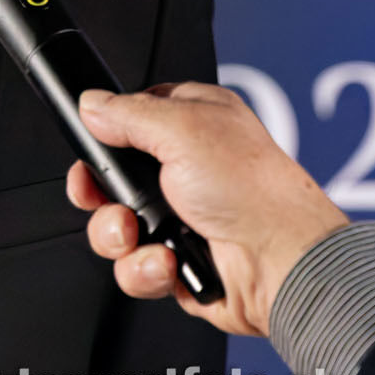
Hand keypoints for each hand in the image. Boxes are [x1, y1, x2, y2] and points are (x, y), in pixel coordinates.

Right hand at [66, 82, 348, 337]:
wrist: (282, 263)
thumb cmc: (253, 190)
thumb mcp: (184, 129)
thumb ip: (128, 114)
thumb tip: (91, 105)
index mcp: (190, 123)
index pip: (129, 119)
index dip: (104, 135)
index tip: (94, 150)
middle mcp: (184, 169)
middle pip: (112, 178)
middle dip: (101, 195)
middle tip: (105, 197)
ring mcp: (179, 218)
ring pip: (115, 227)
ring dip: (118, 236)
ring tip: (138, 236)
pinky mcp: (176, 262)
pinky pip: (134, 267)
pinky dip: (144, 269)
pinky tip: (167, 262)